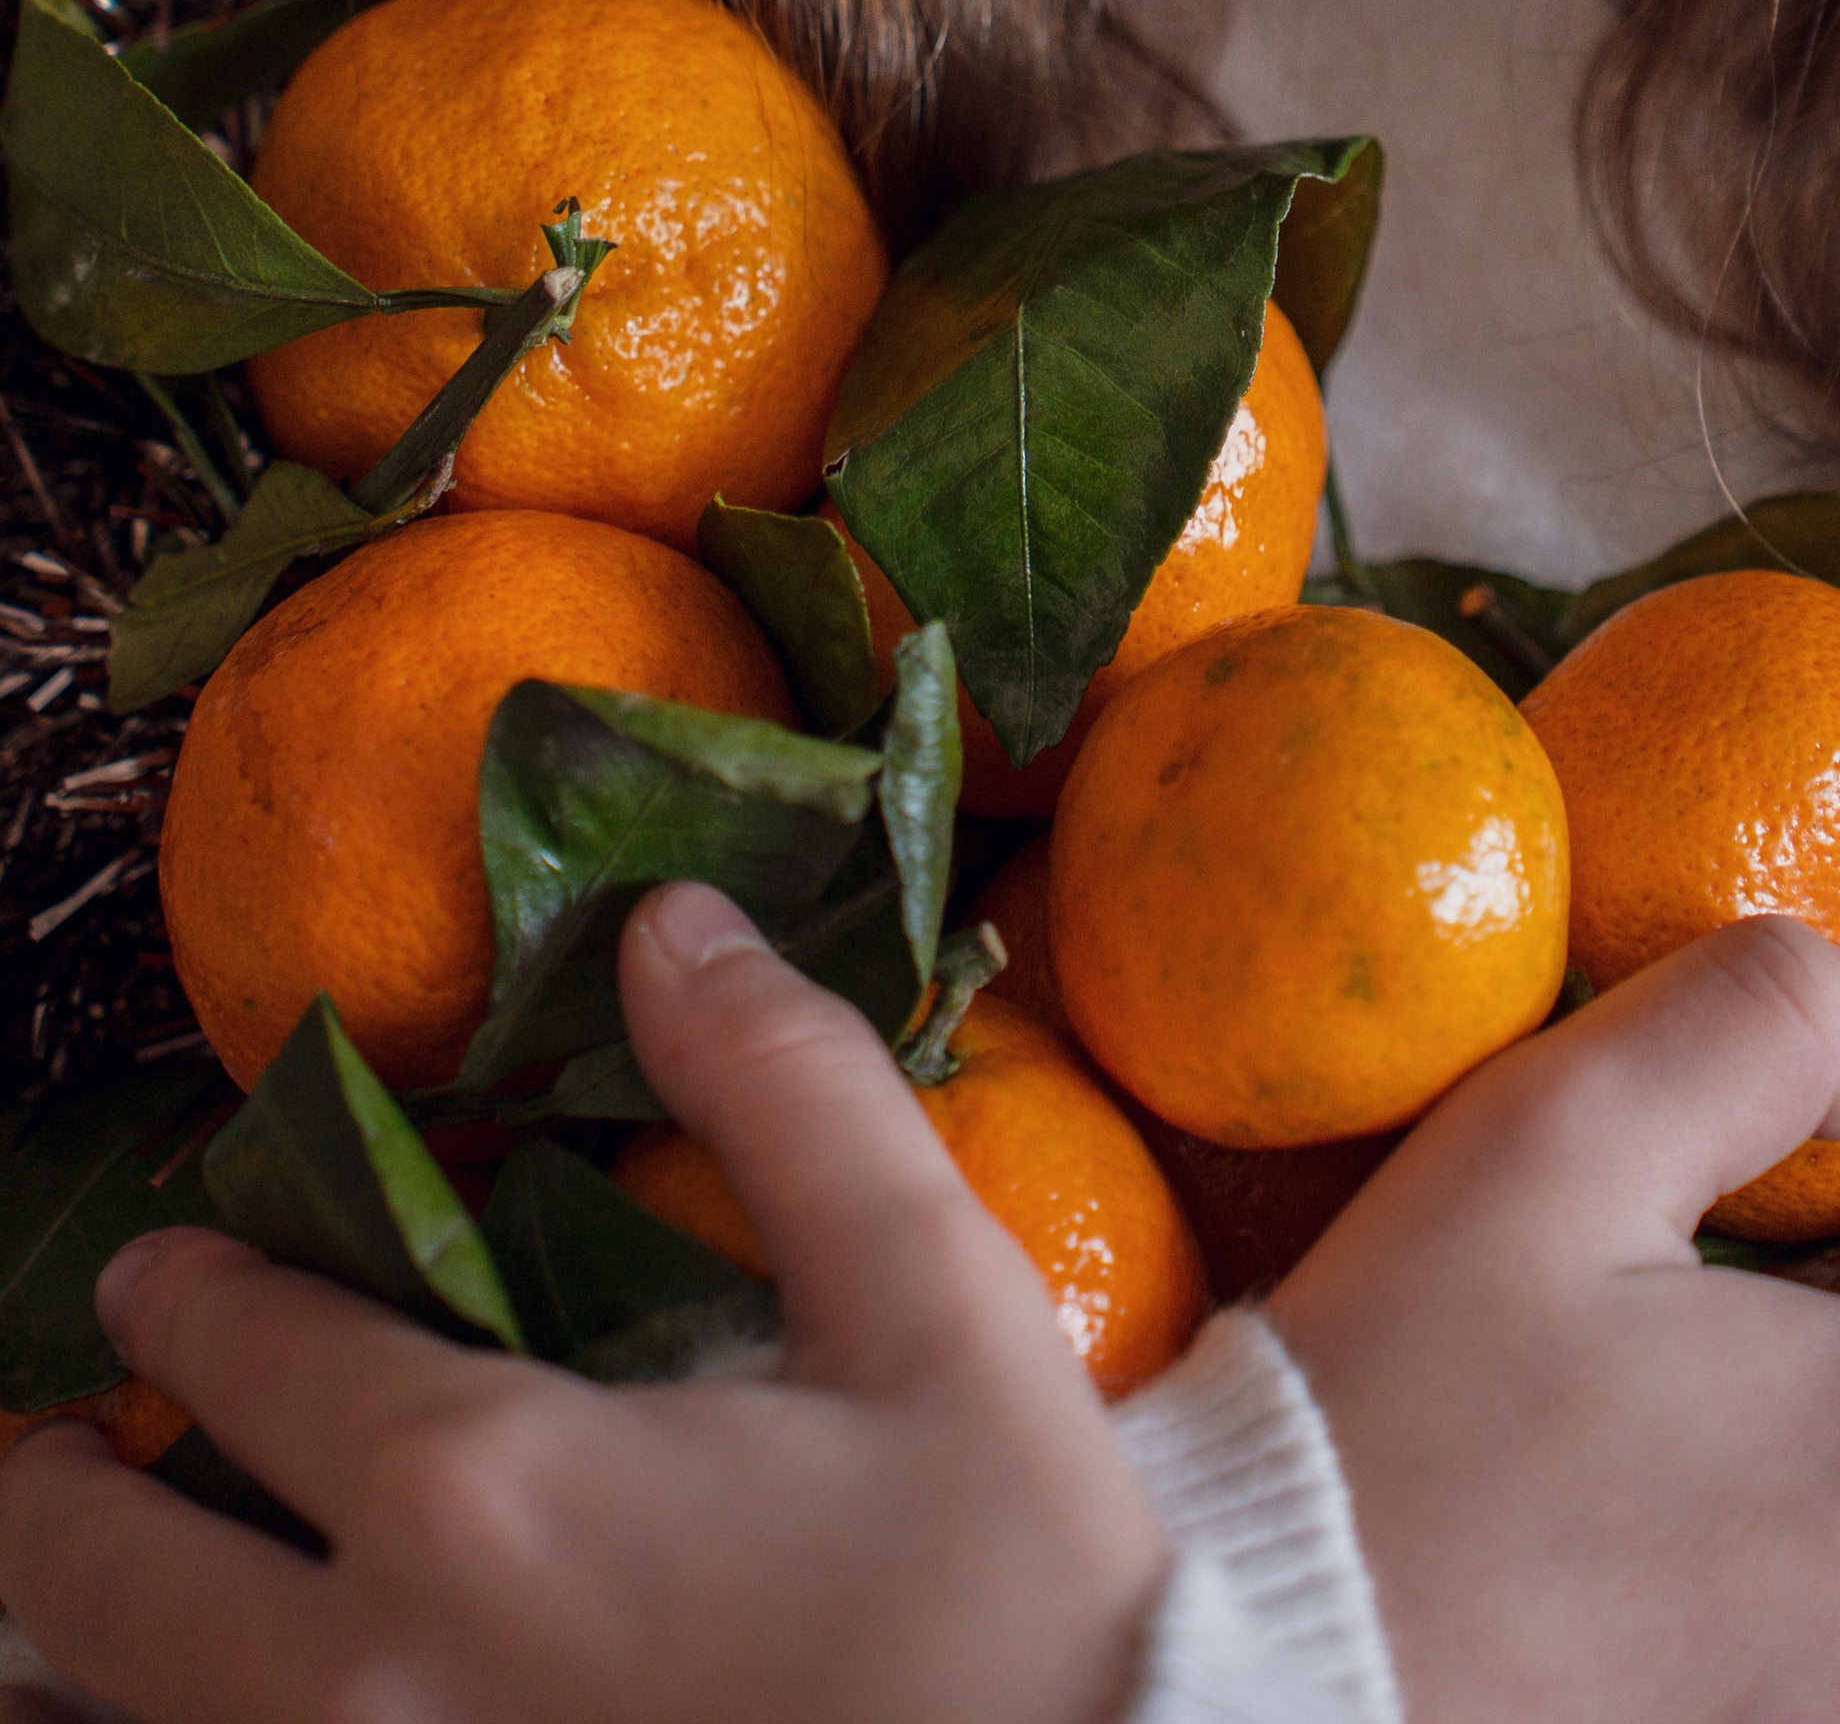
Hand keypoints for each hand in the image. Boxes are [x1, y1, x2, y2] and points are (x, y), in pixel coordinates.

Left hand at [0, 887, 1165, 1723]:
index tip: (157, 1272)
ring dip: (69, 1670)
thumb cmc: (1016, 1578)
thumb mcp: (929, 1298)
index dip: (184, 1298)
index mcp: (483, 1498)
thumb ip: (785, 1087)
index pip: (248, 1361)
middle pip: (99, 1592)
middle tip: (46, 1453)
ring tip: (57, 1634)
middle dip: (50, 1501)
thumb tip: (668, 919)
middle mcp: (378, 1688)